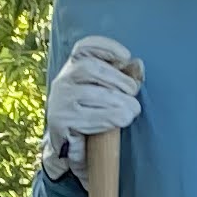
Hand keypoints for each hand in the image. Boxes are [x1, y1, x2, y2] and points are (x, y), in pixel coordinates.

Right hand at [41, 34, 144, 180]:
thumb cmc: (94, 115)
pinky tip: (121, 121)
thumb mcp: (110, 93)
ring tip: (132, 110)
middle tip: (133, 93)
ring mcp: (59, 100)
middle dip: (119, 79)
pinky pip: (90, 116)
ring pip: (92, 93)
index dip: (106, 47)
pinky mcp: (60, 120)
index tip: (126, 57)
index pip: (84, 47)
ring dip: (120, 102)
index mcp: (74, 68)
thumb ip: (124, 77)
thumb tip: (137, 64)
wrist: (71, 148)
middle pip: (90, 68)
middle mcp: (63, 80)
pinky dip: (111, 117)